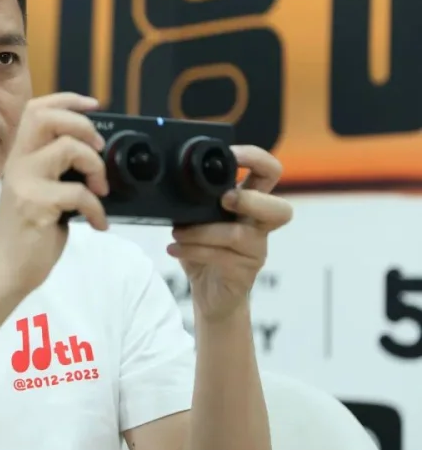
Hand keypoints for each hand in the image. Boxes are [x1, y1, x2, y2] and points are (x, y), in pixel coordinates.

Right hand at [0, 93, 108, 297]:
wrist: (6, 272)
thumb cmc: (27, 235)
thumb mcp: (37, 192)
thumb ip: (52, 169)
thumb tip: (89, 153)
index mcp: (18, 158)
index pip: (36, 110)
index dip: (67, 100)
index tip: (94, 105)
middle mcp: (17, 164)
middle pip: (48, 118)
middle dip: (82, 126)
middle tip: (98, 149)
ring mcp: (25, 183)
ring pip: (68, 148)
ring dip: (95, 166)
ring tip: (100, 189)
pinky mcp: (37, 205)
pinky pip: (79, 193)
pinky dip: (97, 209)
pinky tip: (97, 223)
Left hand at [167, 145, 292, 320]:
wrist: (209, 295)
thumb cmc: (204, 252)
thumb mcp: (197, 219)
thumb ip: (194, 201)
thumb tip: (168, 183)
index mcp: (249, 203)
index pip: (269, 174)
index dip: (257, 158)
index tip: (232, 154)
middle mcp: (259, 226)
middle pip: (281, 209)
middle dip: (250, 199)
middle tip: (223, 199)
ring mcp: (255, 251)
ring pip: (238, 235)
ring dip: (202, 231)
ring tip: (177, 233)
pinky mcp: (243, 272)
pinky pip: (221, 257)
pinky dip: (193, 250)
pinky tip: (174, 249)